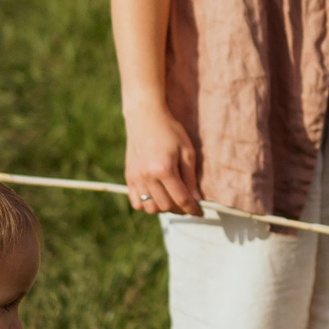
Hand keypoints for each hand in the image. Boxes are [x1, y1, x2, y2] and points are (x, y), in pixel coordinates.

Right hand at [123, 98, 200, 214]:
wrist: (145, 117)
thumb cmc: (170, 130)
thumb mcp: (187, 151)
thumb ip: (190, 177)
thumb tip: (196, 199)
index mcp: (164, 169)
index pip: (181, 199)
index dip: (193, 209)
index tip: (200, 212)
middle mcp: (148, 176)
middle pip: (166, 206)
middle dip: (180, 209)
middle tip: (187, 203)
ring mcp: (136, 177)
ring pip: (150, 208)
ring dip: (163, 208)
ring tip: (172, 199)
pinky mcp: (129, 177)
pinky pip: (136, 202)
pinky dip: (146, 204)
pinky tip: (156, 196)